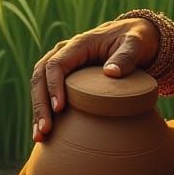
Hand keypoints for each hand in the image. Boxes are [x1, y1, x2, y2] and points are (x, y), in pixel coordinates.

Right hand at [30, 17, 158, 141]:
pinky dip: (44, 112)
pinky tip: (45, 133)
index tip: (59, 108)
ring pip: (40, 86)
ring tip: (40, 137)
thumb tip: (110, 73)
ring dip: (38, 111)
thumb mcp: (135, 44)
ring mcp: (64, 65)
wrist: (134, 37)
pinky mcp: (66, 78)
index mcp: (79, 44)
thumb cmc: (135, 40)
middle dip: (40, 103)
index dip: (54, 86)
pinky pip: (48, 93)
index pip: (56, 64)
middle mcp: (65, 53)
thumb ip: (126, 56)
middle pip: (41, 76)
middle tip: (44, 130)